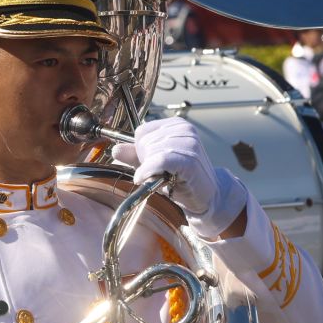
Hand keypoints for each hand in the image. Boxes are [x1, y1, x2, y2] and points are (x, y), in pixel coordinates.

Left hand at [111, 117, 234, 219]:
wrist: (206, 197)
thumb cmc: (182, 179)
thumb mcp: (153, 164)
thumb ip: (135, 156)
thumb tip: (116, 150)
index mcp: (176, 125)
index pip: (142, 131)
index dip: (140, 150)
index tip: (149, 162)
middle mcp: (185, 129)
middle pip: (144, 141)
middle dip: (145, 160)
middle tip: (159, 173)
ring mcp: (190, 143)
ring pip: (151, 151)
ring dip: (150, 168)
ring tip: (164, 177)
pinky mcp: (190, 159)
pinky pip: (159, 160)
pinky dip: (148, 171)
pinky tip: (145, 178)